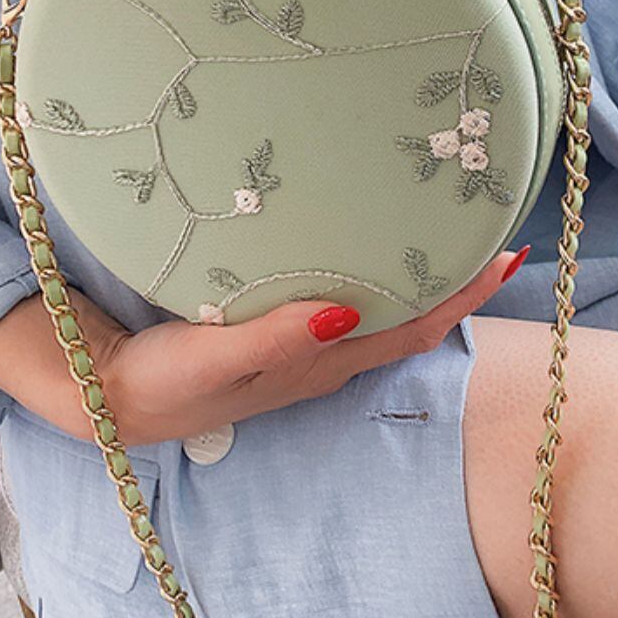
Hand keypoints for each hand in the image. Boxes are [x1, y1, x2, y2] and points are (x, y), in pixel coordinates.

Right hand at [0, 247, 529, 445]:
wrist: (109, 395)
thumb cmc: (162, 379)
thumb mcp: (214, 357)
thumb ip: (278, 338)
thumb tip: (350, 313)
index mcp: (321, 364)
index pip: (414, 329)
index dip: (463, 296)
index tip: (508, 250)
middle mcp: (326, 358)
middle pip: (414, 319)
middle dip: (458, 280)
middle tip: (496, 222)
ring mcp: (305, 350)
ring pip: (385, 312)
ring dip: (424, 280)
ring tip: (451, 230)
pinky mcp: (280, 337)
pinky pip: (350, 305)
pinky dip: (380, 278)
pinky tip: (374, 248)